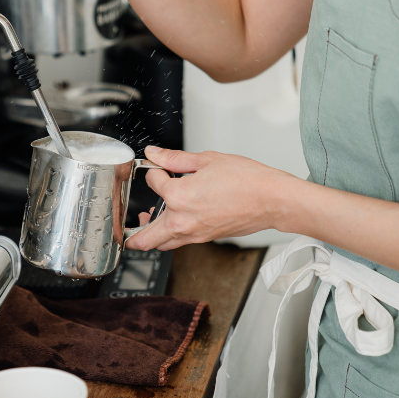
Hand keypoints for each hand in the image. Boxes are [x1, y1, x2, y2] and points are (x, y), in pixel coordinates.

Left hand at [126, 145, 297, 250]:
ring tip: (149, 221)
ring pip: (163, 243)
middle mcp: (183, 221)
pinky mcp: (206, 238)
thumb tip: (154, 153)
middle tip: (125, 226)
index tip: (158, 166)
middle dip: (132, 233)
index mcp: (179, 197)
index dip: (154, 170)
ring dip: (152, 235)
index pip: (153, 183)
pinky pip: (180, 241)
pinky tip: (176, 219)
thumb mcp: (206, 159)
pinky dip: (171, 234)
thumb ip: (174, 158)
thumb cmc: (247, 180)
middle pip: (146, 238)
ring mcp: (195, 233)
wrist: (273, 199)